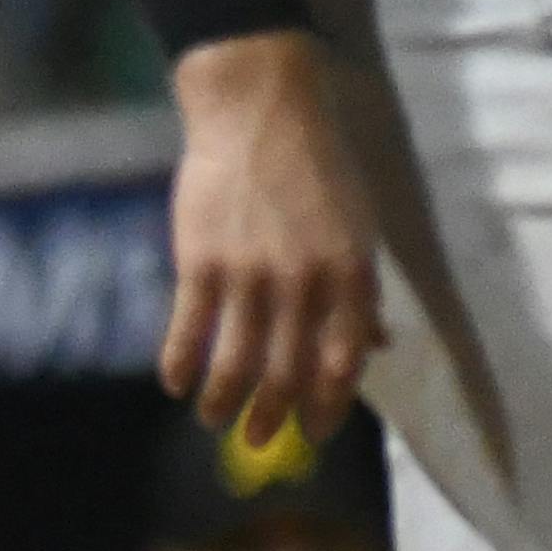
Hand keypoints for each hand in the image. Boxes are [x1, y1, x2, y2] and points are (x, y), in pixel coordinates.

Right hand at [156, 30, 382, 458]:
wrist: (258, 111)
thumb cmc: (316, 166)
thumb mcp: (357, 224)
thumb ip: (361, 289)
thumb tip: (375, 344)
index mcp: (351, 271)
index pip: (344, 360)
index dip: (328, 405)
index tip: (313, 431)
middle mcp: (304, 280)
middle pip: (288, 372)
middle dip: (271, 418)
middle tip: (256, 439)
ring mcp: (249, 273)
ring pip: (236, 363)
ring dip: (223, 403)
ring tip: (213, 420)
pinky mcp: (200, 262)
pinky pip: (189, 332)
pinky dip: (181, 366)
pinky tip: (175, 385)